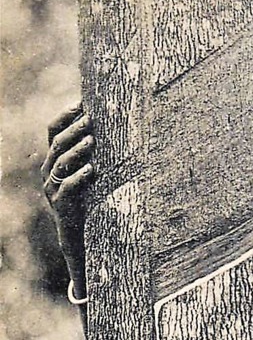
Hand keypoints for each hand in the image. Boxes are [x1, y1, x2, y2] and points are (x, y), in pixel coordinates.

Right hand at [41, 103, 93, 279]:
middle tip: (91, 119)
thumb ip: (95, 152)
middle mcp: (49, 171)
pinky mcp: (60, 206)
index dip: (65, 115)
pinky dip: (79, 178)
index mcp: (55, 159)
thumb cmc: (92, 199)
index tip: (81, 102)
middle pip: (57, 143)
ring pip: (60, 164)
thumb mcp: (92, 172)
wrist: (83, 237)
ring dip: (77, 150)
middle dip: (74, 129)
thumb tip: (116, 124)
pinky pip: (66, 189)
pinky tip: (92, 170)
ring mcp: (52, 189)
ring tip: (93, 140)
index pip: (54, 130)